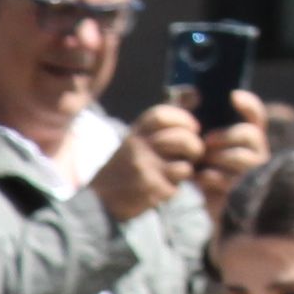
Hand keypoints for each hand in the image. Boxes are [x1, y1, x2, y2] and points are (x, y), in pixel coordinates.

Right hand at [94, 103, 198, 225]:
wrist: (97, 199)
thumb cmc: (124, 165)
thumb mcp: (136, 139)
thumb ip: (162, 123)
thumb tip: (196, 93)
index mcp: (135, 133)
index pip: (162, 116)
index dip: (184, 119)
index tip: (193, 128)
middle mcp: (138, 148)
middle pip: (182, 139)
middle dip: (195, 147)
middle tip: (193, 154)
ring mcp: (144, 170)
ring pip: (184, 166)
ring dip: (187, 170)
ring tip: (179, 172)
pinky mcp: (148, 191)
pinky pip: (176, 188)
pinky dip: (175, 189)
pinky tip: (165, 188)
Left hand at [192, 96, 273, 193]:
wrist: (201, 202)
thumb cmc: (202, 168)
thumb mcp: (199, 143)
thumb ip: (194, 119)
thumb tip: (189, 92)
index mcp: (249, 138)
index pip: (257, 116)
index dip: (249, 104)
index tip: (233, 96)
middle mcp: (257, 152)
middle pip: (250, 134)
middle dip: (225, 136)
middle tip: (207, 143)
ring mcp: (251, 172)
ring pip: (240, 156)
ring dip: (216, 157)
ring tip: (202, 163)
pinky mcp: (240, 192)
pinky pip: (225, 178)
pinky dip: (208, 177)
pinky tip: (200, 179)